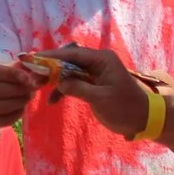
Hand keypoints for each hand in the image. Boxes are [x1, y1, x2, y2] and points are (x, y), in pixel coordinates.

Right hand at [0, 60, 39, 129]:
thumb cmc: (1, 81)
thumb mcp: (9, 70)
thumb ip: (24, 69)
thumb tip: (40, 71)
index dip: (12, 74)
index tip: (28, 78)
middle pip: (0, 90)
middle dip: (20, 90)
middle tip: (33, 88)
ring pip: (3, 106)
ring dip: (20, 102)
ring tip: (28, 97)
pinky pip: (4, 119)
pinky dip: (17, 114)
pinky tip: (21, 107)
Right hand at [42, 46, 173, 139]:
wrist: (144, 120)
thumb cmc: (126, 107)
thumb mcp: (101, 98)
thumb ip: (78, 88)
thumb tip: (59, 82)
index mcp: (102, 60)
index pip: (72, 54)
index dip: (51, 57)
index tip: (33, 59)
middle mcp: (97, 62)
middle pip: (67, 61)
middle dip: (49, 67)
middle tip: (29, 74)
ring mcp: (94, 73)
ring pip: (67, 72)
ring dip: (53, 79)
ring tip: (35, 86)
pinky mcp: (92, 84)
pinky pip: (72, 83)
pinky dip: (61, 90)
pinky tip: (51, 101)